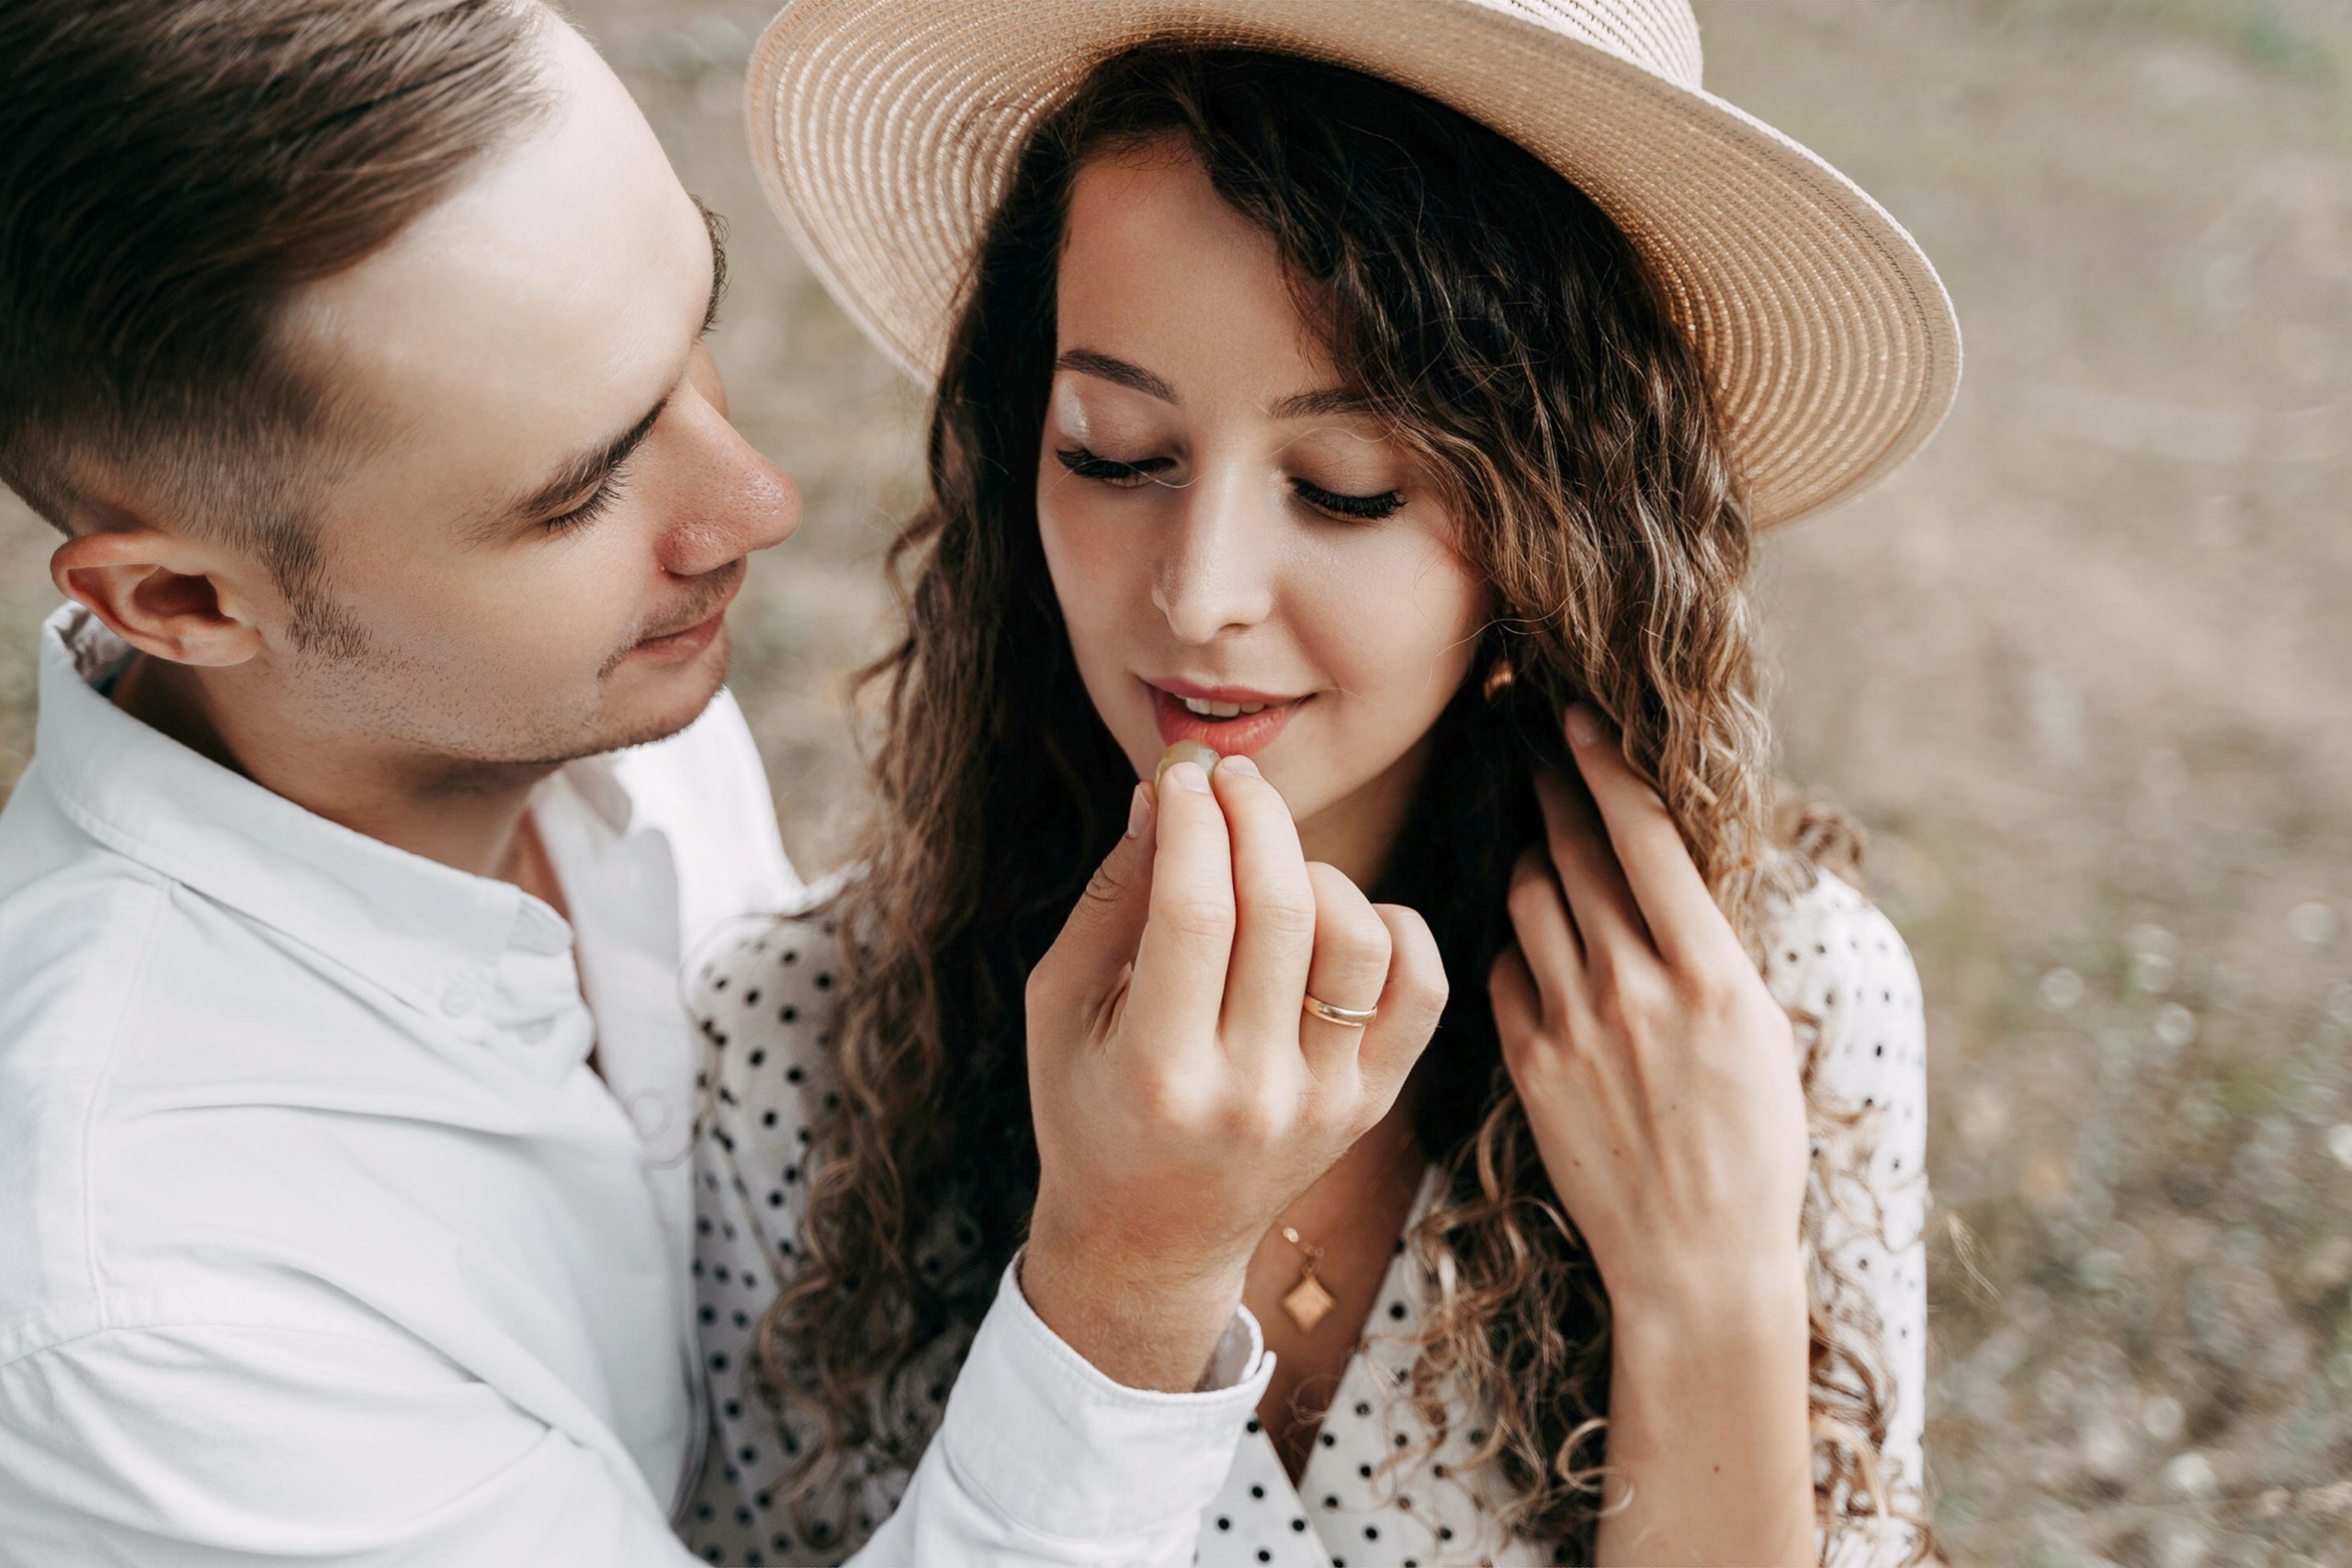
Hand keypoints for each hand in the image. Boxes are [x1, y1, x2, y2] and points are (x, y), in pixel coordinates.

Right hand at [1021, 755, 1446, 1390]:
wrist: (1151, 1239)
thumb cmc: (1090, 1107)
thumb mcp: (1063, 1005)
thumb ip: (1112, 898)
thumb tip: (1165, 793)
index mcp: (1158, 1072)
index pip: (1193, 911)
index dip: (1193, 819)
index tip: (1182, 773)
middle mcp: (1250, 1093)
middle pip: (1279, 910)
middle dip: (1255, 815)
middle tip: (1231, 778)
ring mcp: (1324, 1103)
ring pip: (1358, 939)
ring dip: (1316, 871)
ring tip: (1272, 870)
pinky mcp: (1372, 1104)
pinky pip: (1422, 987)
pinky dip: (1393, 926)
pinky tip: (1337, 918)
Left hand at [1489, 708, 1807, 1316]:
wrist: (1698, 1261)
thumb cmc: (1753, 1148)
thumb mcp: (1761, 1034)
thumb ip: (1709, 950)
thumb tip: (1666, 872)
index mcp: (1714, 974)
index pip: (1644, 837)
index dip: (1602, 765)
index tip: (1572, 716)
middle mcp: (1639, 989)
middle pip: (1577, 853)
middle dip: (1552, 786)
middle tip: (1530, 738)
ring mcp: (1576, 1026)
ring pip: (1530, 900)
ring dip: (1532, 857)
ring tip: (1537, 834)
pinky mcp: (1529, 1064)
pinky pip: (1505, 971)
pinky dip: (1518, 945)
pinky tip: (1535, 941)